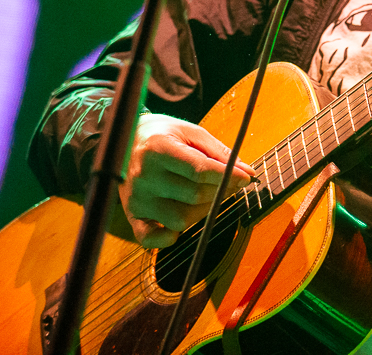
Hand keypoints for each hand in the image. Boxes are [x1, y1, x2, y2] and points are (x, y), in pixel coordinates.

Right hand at [118, 113, 255, 248]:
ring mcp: (136, 199)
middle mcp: (144, 176)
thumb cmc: (163, 135)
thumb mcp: (191, 132)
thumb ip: (218, 152)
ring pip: (181, 219)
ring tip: (207, 194)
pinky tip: (179, 227)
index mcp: (158, 149)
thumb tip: (247, 172)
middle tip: (231, 182)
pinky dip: (168, 237)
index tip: (246, 177)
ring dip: (203, 210)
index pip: (200, 170)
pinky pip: (150, 238)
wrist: (124, 141)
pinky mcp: (132, 215)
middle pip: (194, 195)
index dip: (228, 175)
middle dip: (221, 190)